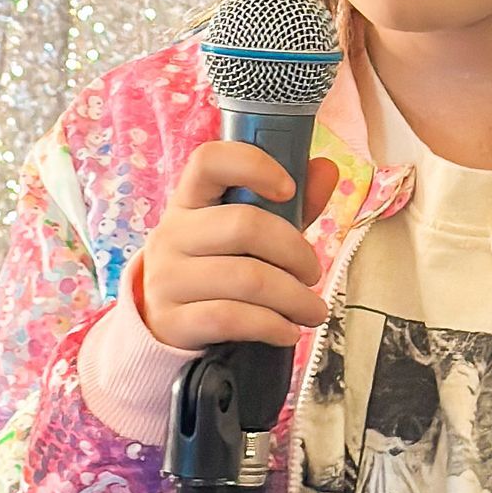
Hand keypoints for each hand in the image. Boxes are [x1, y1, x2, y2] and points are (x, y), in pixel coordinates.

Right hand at [140, 143, 338, 353]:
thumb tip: (326, 169)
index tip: (289, 188)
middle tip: (313, 274)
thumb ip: (288, 206)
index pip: (208, 161)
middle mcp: (172, 234)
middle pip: (244, 226)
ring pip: (246, 278)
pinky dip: (272, 325)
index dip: (252, 165)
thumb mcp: (248, 235)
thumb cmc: (218, 267)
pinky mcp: (171, 321)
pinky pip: (231, 318)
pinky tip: (288, 331)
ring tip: (312, 310)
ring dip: (294, 298)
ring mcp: (167, 278)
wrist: (165, 324)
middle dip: (295, 252)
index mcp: (189, 201)